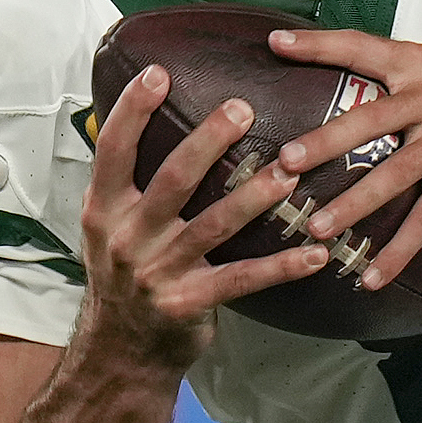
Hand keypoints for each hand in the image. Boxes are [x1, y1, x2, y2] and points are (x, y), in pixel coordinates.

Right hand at [68, 60, 335, 373]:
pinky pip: (243, 280)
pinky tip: (316, 254)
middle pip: (172, 179)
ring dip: (254, 197)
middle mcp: (127, 236)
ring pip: (213, 225)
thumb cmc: (125, 274)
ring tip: (289, 173)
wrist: (120, 350)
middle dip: (208, 141)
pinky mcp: (189, 303)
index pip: (113, 149)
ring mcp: (158, 271)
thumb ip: (127, 180)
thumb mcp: (108, 225)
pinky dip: (282, 267)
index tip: (159, 73)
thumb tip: (144, 116)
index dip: (133, 110)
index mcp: (104, 207)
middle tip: (242, 109)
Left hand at [266, 25, 421, 288]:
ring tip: (317, 227)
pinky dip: (397, 251)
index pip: (362, 47)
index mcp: (421, 66)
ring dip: (352, 205)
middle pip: (366, 119)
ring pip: (392, 175)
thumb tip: (352, 92)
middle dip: (322, 142)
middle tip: (285, 163)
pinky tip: (373, 274)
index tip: (277, 44)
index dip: (319, 45)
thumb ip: (404, 83)